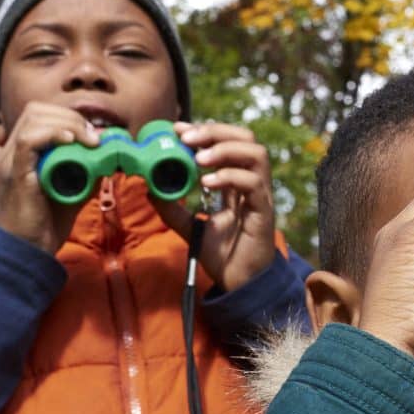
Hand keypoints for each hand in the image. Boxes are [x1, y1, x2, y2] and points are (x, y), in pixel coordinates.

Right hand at [0, 102, 99, 252]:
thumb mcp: (73, 190)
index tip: (94, 134)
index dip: (69, 117)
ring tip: (89, 141)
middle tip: (94, 137)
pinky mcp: (15, 173)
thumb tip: (109, 158)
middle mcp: (11, 152)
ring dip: (67, 124)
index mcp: (22, 153)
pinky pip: (28, 141)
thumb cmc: (47, 223)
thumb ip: (87, 172)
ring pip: (33, 120)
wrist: (29, 250)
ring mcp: (10, 161)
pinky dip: (53, 135)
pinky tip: (72, 143)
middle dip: (71, 117)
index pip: (40, 115)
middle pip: (36, 110)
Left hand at [152, 121, 277, 291]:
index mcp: (237, 181)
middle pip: (247, 138)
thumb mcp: (190, 227)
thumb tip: (148, 186)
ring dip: (225, 149)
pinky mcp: (264, 212)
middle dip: (215, 131)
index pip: (228, 141)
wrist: (239, 284)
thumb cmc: (223, 255)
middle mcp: (253, 183)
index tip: (178, 129)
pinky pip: (254, 184)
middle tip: (187, 139)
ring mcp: (261, 196)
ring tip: (199, 159)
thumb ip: (172, 208)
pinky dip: (229, 176)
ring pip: (256, 154)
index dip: (205, 130)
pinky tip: (207, 184)